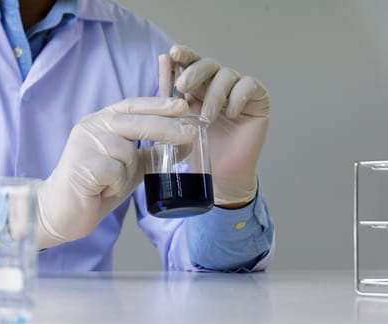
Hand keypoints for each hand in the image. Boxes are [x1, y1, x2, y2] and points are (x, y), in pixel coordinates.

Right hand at [36, 97, 196, 248]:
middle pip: (135, 122)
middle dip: (166, 127)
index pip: (132, 107)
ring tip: (110, 183)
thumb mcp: (128, 165)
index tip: (182, 106)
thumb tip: (185, 142)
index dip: (158, 104)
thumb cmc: (97, 187)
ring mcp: (84, 144)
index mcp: (100, 122)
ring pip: (127, 152)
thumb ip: (149, 151)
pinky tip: (101, 190)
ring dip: (127, 173)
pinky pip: (116, 172)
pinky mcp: (81, 164)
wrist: (62, 212)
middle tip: (191, 133)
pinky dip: (115, 185)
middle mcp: (90, 127)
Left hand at [159, 45, 270, 206]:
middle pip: (208, 64)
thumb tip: (162, 58)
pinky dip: (238, 97)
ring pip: (226, 75)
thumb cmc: (196, 150)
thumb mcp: (177, 119)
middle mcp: (218, 84)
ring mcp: (238, 90)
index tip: (173, 53)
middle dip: (194, 72)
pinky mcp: (258, 99)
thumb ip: (169, 92)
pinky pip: (249, 85)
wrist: (219, 174)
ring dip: (214, 95)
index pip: (191, 63)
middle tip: (183, 87)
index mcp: (197, 87)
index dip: (184, 55)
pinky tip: (231, 114)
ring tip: (207, 118)